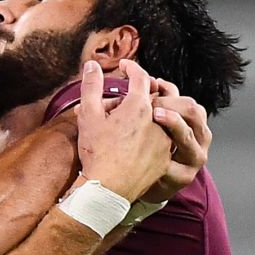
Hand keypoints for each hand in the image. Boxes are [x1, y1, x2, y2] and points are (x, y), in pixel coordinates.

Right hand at [75, 59, 170, 201]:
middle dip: (142, 90)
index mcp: (139, 106)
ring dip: (152, 112)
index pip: (140, 77)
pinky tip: (144, 137)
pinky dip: (156, 133)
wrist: (109, 189)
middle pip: (154, 96)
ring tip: (137, 114)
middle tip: (130, 89)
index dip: (132, 68)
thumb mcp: (89, 115)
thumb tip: (92, 65)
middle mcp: (158, 121)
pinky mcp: (166, 158)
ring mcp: (165, 140)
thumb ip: (91, 86)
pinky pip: (165, 139)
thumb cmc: (97, 152)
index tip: (125, 66)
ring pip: (163, 118)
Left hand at [143, 77, 210, 201]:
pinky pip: (175, 164)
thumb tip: (151, 79)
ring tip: (155, 115)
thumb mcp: (156, 121)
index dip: (168, 90)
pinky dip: (160, 156)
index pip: (187, 99)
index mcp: (194, 121)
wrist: (148, 182)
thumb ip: (157, 101)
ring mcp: (195, 157)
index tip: (149, 85)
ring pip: (188, 135)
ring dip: (173, 122)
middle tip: (149, 102)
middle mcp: (200, 137)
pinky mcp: (185, 177)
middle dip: (170, 103)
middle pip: (194, 111)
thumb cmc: (151, 148)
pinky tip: (147, 151)